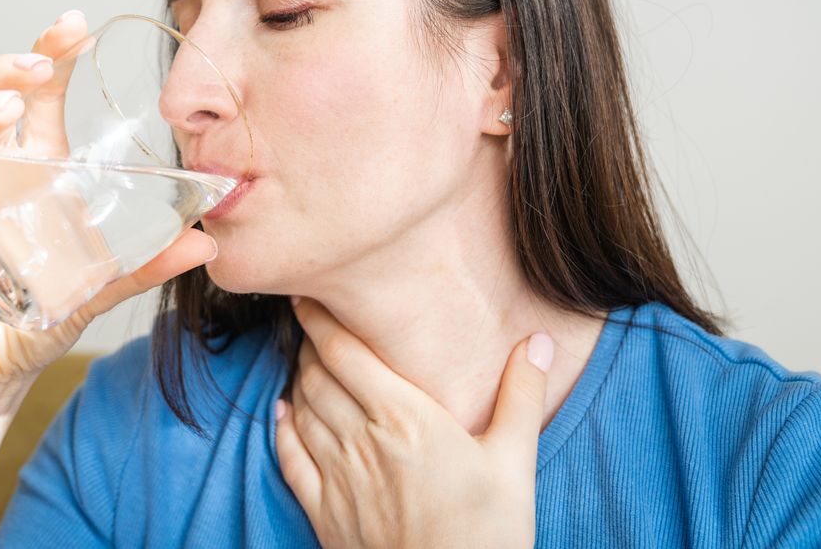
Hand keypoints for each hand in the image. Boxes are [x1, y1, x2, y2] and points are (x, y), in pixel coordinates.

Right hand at [0, 10, 216, 406]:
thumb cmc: (35, 319)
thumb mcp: (98, 287)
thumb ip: (144, 267)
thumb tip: (207, 245)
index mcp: (28, 168)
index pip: (33, 96)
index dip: (48, 55)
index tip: (73, 25)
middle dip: (2, 69)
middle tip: (36, 68)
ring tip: (1, 111)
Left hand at [275, 299, 551, 548]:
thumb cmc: (488, 533)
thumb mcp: (515, 460)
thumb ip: (522, 394)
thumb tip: (537, 341)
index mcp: (403, 416)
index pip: (344, 352)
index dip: (318, 319)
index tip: (305, 295)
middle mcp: (361, 440)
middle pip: (316, 375)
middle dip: (308, 343)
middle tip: (307, 321)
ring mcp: (338, 478)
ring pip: (302, 410)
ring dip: (298, 380)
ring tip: (303, 361)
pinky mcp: (325, 514)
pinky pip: (290, 461)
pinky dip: (282, 430)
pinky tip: (282, 414)